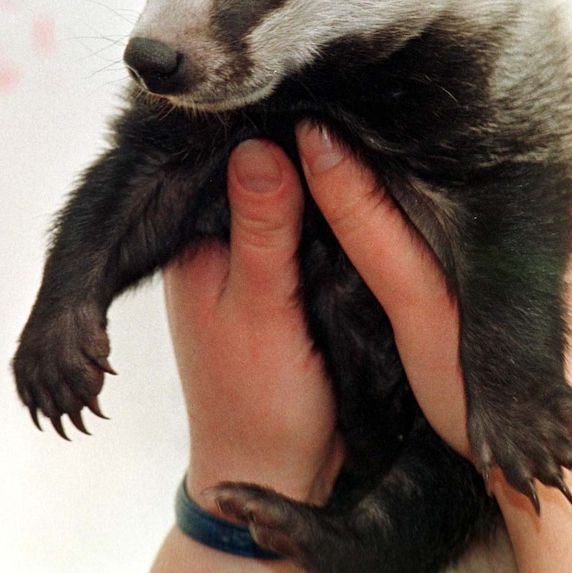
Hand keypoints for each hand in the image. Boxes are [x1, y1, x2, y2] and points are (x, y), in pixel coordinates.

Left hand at [164, 139, 343, 507]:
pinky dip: (335, 215)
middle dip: (303, 147)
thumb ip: (262, 231)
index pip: (230, 161)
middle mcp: (218, 244)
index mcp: (195, 244)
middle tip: (365, 109)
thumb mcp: (263, 308)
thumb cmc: (258, 404)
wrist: (275, 475)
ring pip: (291, 199)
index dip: (274, 127)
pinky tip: (371, 189)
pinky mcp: (285, 283)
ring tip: (376, 135)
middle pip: (262, 174)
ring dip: (325, 178)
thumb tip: (258, 145)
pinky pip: (311, 232)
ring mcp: (252, 263)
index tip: (327, 97)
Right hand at [292, 123, 571, 472]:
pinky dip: (554, 242)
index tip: (427, 123)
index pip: (526, 119)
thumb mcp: (414, 307)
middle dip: (497, 156)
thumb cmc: (490, 404)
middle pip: (550, 152)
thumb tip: (319, 145)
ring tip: (473, 217)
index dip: (471, 118)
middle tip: (436, 166)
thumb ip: (369, 223)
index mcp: (566, 209)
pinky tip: (514, 275)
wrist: (570, 492)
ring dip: (528, 198)